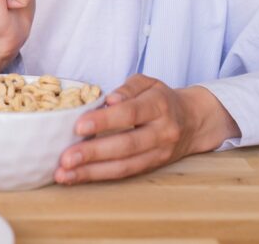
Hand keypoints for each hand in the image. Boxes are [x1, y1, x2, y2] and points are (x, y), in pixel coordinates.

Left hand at [55, 74, 240, 184]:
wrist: (193, 121)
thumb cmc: (161, 98)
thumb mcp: (147, 83)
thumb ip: (127, 88)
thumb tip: (109, 100)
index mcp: (159, 105)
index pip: (130, 113)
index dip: (105, 120)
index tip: (79, 126)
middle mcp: (162, 131)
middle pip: (126, 144)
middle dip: (94, 153)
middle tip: (66, 158)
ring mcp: (159, 153)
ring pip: (125, 166)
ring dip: (92, 172)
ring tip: (65, 174)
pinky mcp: (153, 167)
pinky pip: (125, 174)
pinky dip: (99, 176)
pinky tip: (77, 176)